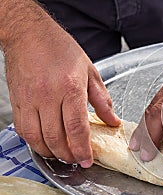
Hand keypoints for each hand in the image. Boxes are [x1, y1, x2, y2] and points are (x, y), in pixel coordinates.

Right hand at [4, 17, 119, 166]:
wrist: (29, 34)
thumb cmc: (60, 48)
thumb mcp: (90, 71)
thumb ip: (103, 100)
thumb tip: (113, 121)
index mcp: (71, 88)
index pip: (77, 128)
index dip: (82, 149)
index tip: (87, 160)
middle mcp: (48, 96)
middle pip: (56, 138)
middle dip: (68, 155)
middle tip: (76, 160)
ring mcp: (30, 99)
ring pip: (37, 138)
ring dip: (50, 152)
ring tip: (62, 155)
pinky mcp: (18, 101)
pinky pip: (23, 129)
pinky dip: (34, 142)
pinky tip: (45, 143)